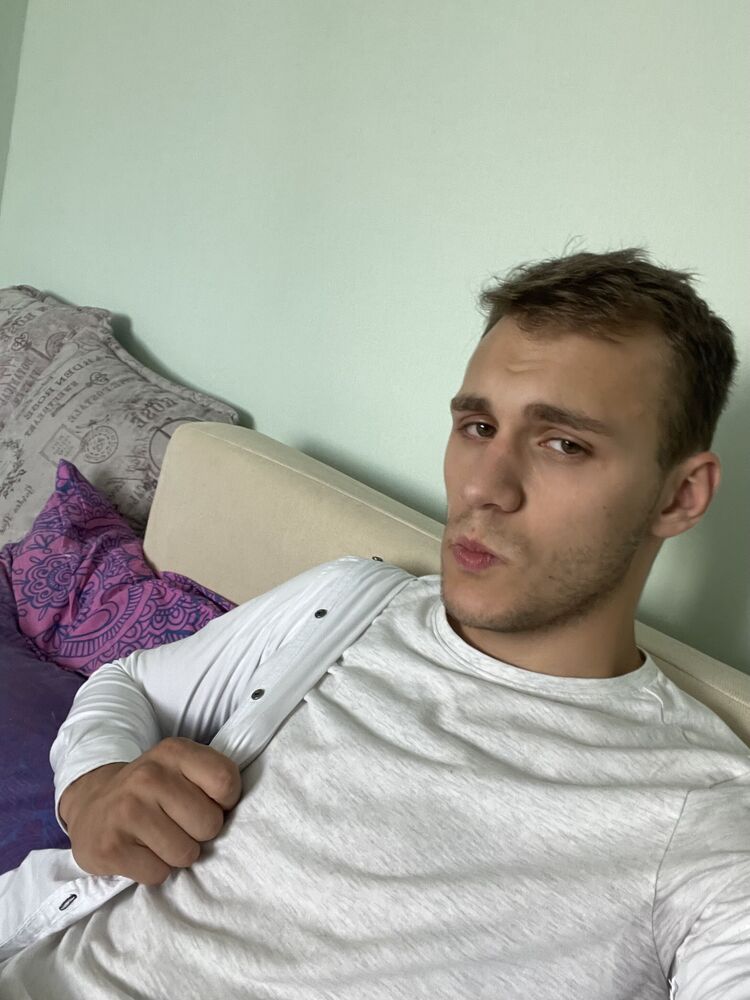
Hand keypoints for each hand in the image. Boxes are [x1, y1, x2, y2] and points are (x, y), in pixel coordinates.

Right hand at [59, 737, 241, 884]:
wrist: (90, 805)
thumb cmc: (151, 791)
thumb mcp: (180, 768)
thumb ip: (211, 780)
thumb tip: (243, 816)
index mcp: (174, 752)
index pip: (225, 781)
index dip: (225, 802)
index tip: (208, 802)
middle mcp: (149, 776)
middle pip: (210, 825)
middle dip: (199, 832)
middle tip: (177, 824)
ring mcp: (126, 811)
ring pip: (186, 854)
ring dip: (177, 854)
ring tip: (157, 838)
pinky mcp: (110, 847)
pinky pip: (158, 874)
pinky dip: (153, 870)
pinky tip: (139, 851)